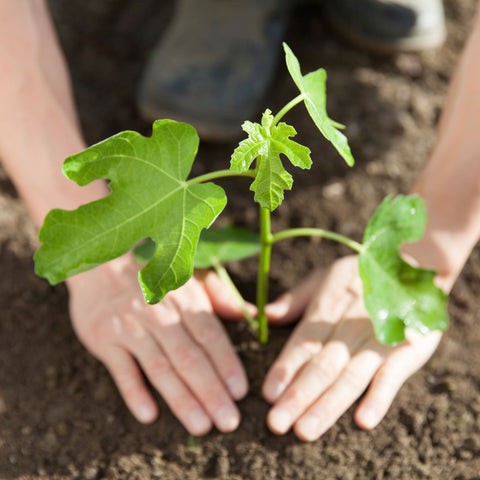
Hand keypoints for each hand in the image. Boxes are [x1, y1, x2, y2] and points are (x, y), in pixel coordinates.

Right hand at [66, 253, 248, 435]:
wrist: (101, 264)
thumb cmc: (154, 277)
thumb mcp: (189, 279)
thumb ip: (220, 298)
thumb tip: (253, 315)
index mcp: (185, 299)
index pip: (210, 336)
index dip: (227, 364)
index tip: (241, 392)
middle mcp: (160, 314)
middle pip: (189, 357)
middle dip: (211, 391)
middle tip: (229, 421)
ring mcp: (131, 326)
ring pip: (160, 367)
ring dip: (181, 399)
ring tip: (201, 426)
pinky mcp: (104, 338)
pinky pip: (121, 369)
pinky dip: (134, 392)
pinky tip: (149, 415)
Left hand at [262, 255, 442, 441]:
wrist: (412, 264)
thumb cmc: (359, 275)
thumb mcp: (323, 278)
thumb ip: (294, 300)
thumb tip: (262, 315)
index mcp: (326, 310)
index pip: (302, 343)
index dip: (285, 368)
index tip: (267, 394)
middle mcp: (349, 328)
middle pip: (322, 366)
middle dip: (298, 396)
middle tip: (276, 424)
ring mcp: (378, 341)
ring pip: (350, 377)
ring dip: (328, 405)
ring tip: (306, 430)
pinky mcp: (407, 350)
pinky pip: (392, 376)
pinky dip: (379, 397)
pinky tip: (364, 421)